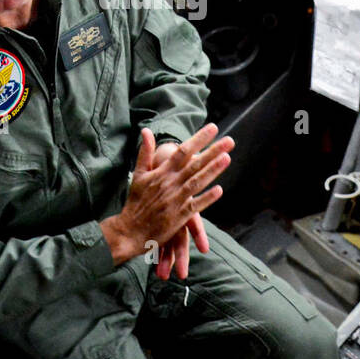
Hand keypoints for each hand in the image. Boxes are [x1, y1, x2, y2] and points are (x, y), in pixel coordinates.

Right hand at [101, 123, 232, 266]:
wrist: (130, 230)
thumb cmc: (135, 201)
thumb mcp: (138, 174)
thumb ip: (145, 152)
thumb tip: (146, 131)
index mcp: (161, 172)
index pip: (182, 151)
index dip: (198, 139)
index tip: (213, 128)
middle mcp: (170, 183)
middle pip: (194, 164)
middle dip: (212, 151)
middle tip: (230, 141)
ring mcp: (175, 200)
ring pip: (197, 182)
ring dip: (212, 170)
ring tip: (227, 158)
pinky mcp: (178, 217)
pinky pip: (195, 206)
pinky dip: (206, 198)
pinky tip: (219, 190)